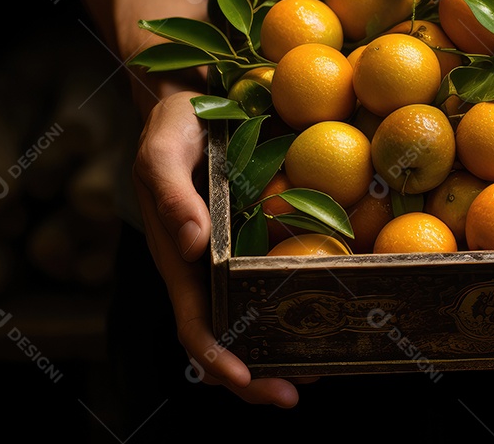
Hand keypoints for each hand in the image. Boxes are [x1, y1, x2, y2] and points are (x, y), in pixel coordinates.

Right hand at [133, 90, 300, 405]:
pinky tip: (330, 311)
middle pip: (225, 337)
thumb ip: (170, 194)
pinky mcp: (256, 239)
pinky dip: (295, 306)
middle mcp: (205, 268)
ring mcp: (231, 257)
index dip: (216, 358)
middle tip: (299, 392)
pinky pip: (274, 281)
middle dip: (256, 376)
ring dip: (281, 350)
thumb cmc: (174, 125)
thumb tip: (192, 245)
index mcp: (178, 258)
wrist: (194, 100)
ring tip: (324, 367)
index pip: (192, 323)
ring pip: (253, 318)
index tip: (245, 381)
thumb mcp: (163, 149)